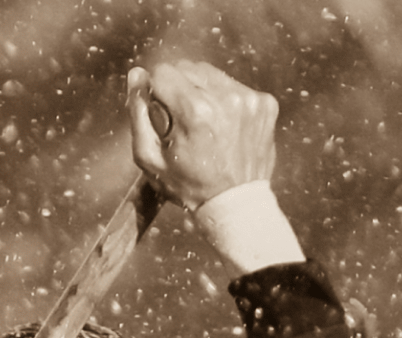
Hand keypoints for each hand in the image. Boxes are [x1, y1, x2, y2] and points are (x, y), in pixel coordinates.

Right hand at [126, 61, 276, 208]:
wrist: (234, 205)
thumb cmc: (189, 187)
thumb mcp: (150, 160)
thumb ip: (138, 115)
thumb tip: (136, 76)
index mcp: (194, 110)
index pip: (164, 72)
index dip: (155, 89)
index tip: (159, 109)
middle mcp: (225, 97)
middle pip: (189, 68)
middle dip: (179, 89)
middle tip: (181, 121)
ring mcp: (249, 98)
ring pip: (213, 74)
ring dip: (202, 92)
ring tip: (203, 125)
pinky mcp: (265, 103)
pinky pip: (235, 87)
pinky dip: (225, 101)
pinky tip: (223, 127)